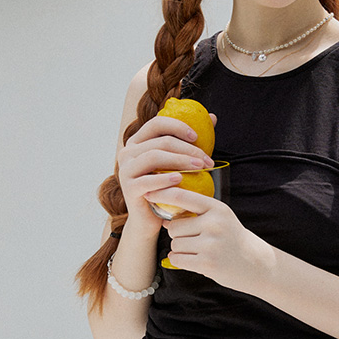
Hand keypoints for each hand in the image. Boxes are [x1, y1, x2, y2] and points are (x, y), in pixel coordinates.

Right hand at [114, 95, 220, 257]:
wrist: (149, 221)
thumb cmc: (166, 189)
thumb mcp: (178, 162)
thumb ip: (191, 140)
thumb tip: (213, 117)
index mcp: (138, 141)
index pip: (157, 124)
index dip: (178, 126)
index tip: (197, 137)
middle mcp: (128, 152)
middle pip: (160, 141)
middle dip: (187, 149)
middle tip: (206, 160)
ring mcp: (126, 169)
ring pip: (154, 156)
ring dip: (180, 161)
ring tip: (199, 168)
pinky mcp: (128, 188)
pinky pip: (148, 180)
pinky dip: (165, 179)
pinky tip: (180, 180)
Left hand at [160, 187, 262, 296]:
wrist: (255, 263)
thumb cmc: (231, 238)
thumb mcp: (220, 216)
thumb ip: (197, 211)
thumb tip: (164, 214)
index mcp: (216, 208)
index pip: (181, 196)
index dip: (162, 193)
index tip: (148, 191)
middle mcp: (214, 223)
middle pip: (174, 226)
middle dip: (176, 234)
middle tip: (192, 239)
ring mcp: (211, 244)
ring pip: (175, 244)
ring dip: (179, 249)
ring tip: (196, 251)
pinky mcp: (207, 264)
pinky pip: (178, 259)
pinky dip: (179, 261)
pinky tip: (191, 261)